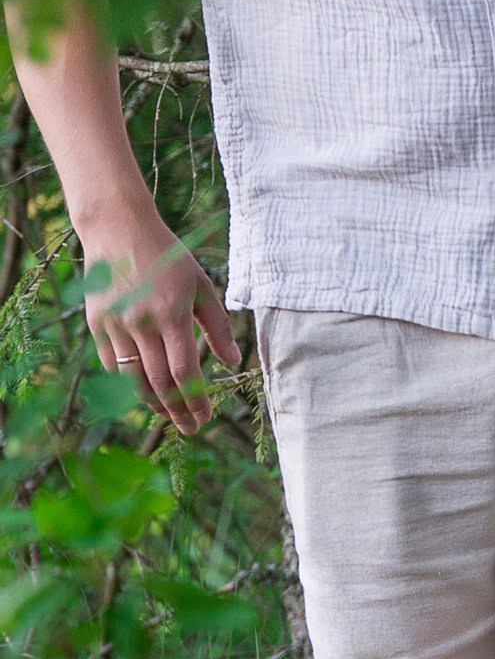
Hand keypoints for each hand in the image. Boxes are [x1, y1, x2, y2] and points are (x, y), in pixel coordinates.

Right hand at [77, 195, 237, 434]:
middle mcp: (141, 322)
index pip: (185, 371)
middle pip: (159, 382)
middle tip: (190, 428)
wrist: (118, 230)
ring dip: (152, 403)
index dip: (195, 400)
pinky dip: (129, 382)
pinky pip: (112, 363)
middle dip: (176, 411)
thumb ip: (217, 326)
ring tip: (169, 416)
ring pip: (133, 378)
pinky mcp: (97, 322)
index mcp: (172, 313)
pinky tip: (145, 391)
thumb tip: (233, 362)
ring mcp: (116, 323)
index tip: (205, 418)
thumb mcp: (202, 285)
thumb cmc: (168, 257)